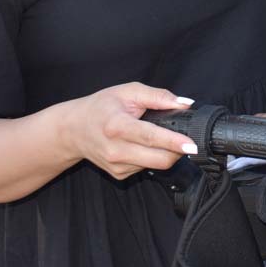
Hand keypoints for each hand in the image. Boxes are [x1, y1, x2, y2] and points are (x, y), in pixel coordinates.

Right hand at [60, 82, 196, 180]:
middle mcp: (116, 149)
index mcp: (117, 125)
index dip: (174, 142)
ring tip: (160, 138)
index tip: (191, 144)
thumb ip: (158, 96)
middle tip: (185, 139)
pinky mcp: (118, 175)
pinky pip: (146, 169)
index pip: (151, 137)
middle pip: (159, 159)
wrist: (73, 130)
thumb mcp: (128, 92)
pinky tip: (142, 146)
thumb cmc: (100, 107)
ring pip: (156, 166)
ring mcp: (116, 165)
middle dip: (178, 151)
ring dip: (166, 154)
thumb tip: (185, 103)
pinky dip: (152, 158)